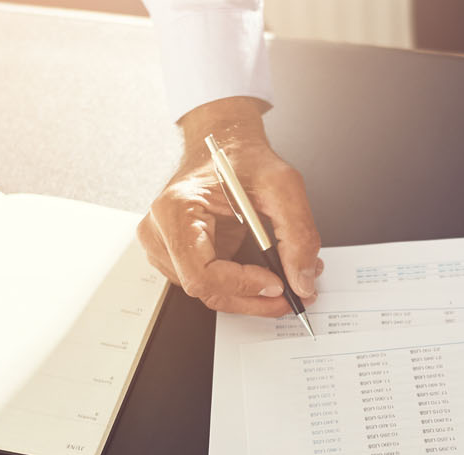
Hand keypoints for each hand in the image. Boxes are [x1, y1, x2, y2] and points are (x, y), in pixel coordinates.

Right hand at [137, 96, 321, 315]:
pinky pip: (209, 284)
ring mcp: (164, 247)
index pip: (201, 273)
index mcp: (176, 210)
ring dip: (248, 294)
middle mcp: (160, 232)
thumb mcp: (282, 185)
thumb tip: (303, 281)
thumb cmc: (243, 158)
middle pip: (204, 290)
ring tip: (284, 278)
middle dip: (252, 299)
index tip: (277, 284)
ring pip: (209, 293)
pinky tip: (262, 273)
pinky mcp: (177, 256)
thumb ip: (298, 234)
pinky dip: (239, 286)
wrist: (226, 145)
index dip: (241, 286)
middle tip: (291, 296)